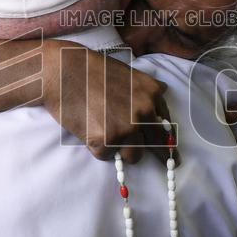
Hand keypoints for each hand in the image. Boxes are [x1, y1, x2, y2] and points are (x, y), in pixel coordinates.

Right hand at [44, 42, 173, 164]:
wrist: (63, 70)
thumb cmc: (92, 70)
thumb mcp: (128, 73)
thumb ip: (146, 88)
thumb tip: (163, 91)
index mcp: (152, 94)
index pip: (167, 126)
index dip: (168, 141)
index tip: (173, 155)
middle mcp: (144, 112)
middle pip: (158, 145)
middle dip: (160, 156)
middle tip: (168, 167)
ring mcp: (126, 127)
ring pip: (134, 156)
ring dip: (122, 151)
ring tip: (105, 133)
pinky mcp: (106, 141)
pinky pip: (108, 156)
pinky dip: (99, 148)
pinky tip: (89, 130)